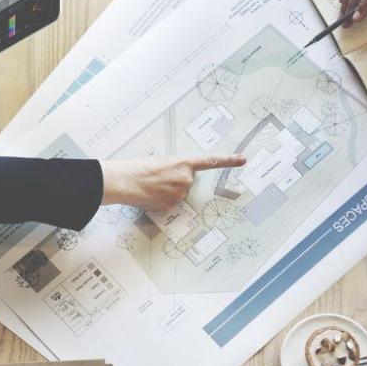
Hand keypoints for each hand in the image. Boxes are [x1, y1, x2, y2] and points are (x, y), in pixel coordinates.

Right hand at [100, 154, 245, 210]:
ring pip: (178, 195)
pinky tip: (150, 195)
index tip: (242, 160)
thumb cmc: (137, 168)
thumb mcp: (160, 161)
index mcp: (183, 163)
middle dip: (176, 182)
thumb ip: (175, 167)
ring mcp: (180, 194)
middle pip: (187, 182)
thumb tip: (176, 178)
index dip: (228, 160)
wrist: (124, 181)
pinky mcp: (171, 206)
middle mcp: (186, 179)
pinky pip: (170, 204)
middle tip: (158, 178)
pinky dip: (161, 201)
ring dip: (167, 192)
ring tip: (151, 186)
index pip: (211, 161)